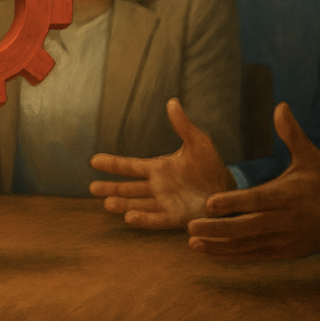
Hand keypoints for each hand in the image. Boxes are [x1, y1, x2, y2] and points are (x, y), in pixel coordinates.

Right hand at [88, 98, 236, 228]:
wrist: (228, 188)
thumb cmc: (211, 165)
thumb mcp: (198, 142)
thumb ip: (183, 125)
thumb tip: (172, 102)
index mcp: (158, 168)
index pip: (131, 166)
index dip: (113, 164)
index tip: (94, 161)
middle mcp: (157, 187)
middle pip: (128, 188)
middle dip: (111, 188)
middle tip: (92, 188)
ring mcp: (164, 203)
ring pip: (138, 204)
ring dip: (123, 204)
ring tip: (106, 204)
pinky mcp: (176, 217)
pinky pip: (156, 219)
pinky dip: (143, 219)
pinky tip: (129, 217)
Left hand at [185, 102, 319, 260]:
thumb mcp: (310, 158)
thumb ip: (292, 135)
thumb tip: (280, 107)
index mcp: (287, 195)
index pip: (257, 200)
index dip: (233, 202)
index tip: (209, 202)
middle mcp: (283, 220)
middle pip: (247, 226)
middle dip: (218, 228)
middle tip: (191, 225)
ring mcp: (281, 239)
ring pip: (246, 245)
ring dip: (219, 245)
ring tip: (193, 241)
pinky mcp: (279, 253)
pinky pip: (251, 255)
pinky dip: (230, 255)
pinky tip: (209, 251)